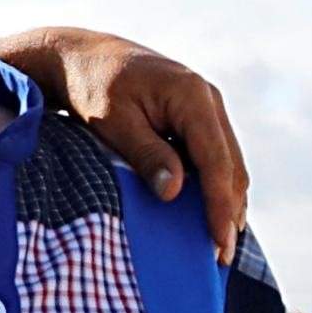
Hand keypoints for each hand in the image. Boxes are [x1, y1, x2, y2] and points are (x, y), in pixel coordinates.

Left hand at [0, 25, 251, 262]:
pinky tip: (210, 214)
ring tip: (220, 244)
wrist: (80, 55)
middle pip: (231, 164)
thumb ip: (146, 155)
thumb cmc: (91, 87)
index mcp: (192, 96)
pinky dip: (216, 186)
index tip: (218, 243)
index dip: (219, 205)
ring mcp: (206, 105)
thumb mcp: (113, 123)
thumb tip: (175, 193)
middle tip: (221, 257)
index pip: (217, 161)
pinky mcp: (197, 116)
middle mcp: (208, 98)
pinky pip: (216, 156)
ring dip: (227, 201)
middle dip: (229, 211)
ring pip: (229, 162)